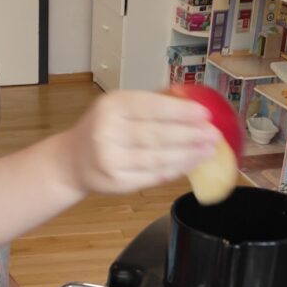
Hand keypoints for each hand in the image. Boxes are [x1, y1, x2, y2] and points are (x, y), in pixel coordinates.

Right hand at [63, 90, 221, 195]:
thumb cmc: (103, 129)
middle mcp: (107, 133)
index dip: (179, 111)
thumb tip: (192, 104)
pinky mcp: (117, 183)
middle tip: (213, 134)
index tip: (205, 113)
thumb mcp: (117, 108)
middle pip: (156, 135)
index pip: (150, 107)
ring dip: (187, 154)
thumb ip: (149, 105)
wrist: (72, 161)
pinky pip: (152, 176)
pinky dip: (175, 170)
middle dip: (189, 135)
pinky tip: (191, 164)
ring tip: (208, 150)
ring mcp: (110, 160)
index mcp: (110, 107)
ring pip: (157, 158)